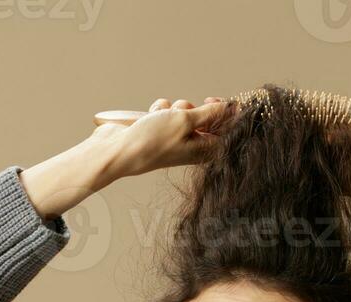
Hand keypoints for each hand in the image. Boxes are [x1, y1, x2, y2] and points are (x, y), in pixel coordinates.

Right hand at [87, 97, 235, 179]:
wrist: (118, 151)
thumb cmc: (152, 141)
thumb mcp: (185, 121)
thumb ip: (210, 114)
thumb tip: (231, 109)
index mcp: (204, 150)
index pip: (226, 130)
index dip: (225, 113)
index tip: (217, 101)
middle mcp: (192, 146)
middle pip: (206, 119)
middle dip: (194, 109)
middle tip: (186, 110)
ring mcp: (175, 139)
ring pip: (185, 113)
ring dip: (175, 108)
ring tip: (163, 116)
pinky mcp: (160, 132)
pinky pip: (167, 113)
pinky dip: (160, 111)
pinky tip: (150, 117)